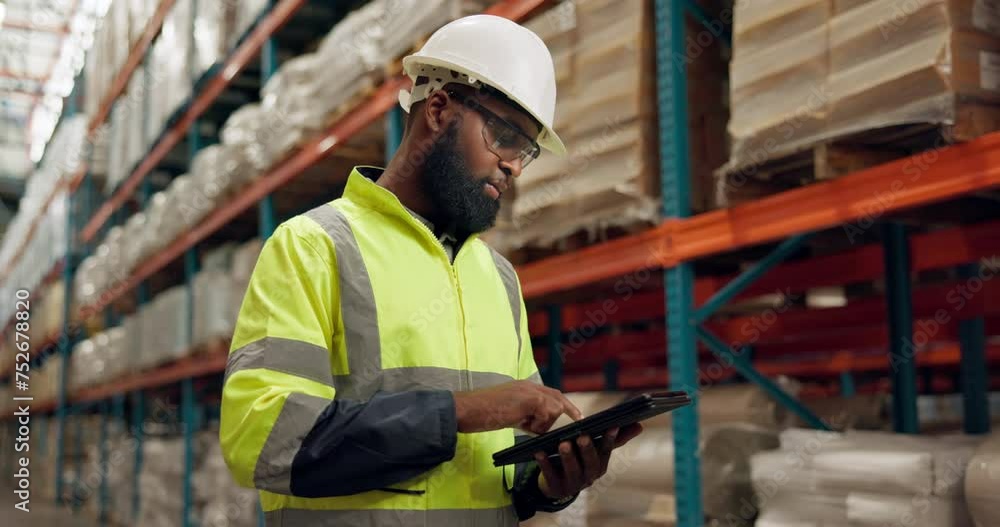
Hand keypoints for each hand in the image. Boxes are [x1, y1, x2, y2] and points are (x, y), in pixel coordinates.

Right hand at [453, 381, 582, 433]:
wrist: (466, 409)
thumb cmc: (482, 414)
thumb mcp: (509, 414)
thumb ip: (526, 417)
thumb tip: (541, 428)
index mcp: (523, 388)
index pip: (551, 394)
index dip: (565, 405)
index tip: (577, 417)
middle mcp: (528, 385)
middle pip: (557, 398)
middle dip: (563, 414)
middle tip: (560, 425)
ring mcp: (528, 390)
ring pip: (554, 407)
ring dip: (544, 423)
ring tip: (526, 427)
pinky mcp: (528, 398)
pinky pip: (546, 413)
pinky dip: (539, 424)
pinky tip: (524, 426)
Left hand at [535, 423, 642, 499]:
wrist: (558, 484)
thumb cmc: (581, 460)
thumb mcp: (596, 451)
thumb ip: (615, 439)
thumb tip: (640, 425)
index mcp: (600, 466)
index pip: (606, 451)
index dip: (609, 439)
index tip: (611, 425)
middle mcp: (589, 477)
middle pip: (590, 464)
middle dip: (587, 450)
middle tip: (582, 436)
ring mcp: (573, 484)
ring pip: (572, 471)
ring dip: (568, 457)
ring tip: (563, 444)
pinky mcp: (556, 488)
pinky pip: (551, 476)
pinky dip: (545, 464)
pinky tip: (539, 452)